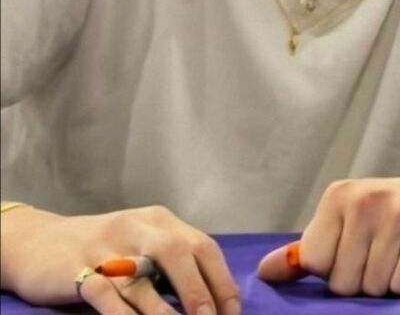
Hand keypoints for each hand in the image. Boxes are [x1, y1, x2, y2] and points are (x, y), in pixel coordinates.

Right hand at [0, 204, 240, 313]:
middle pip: (177, 252)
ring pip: (141, 278)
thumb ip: (173, 265)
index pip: (202, 245)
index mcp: (159, 220)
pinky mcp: (76, 269)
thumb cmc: (104, 250)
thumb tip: (214, 301)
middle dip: (199, 290)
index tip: (233, 314)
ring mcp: (106, 247)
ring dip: (163, 312)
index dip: (221, 281)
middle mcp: (136, 227)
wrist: (40, 242)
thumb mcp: (142, 244)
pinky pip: (103, 294)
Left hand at [258, 172, 399, 296]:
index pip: (315, 263)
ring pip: (374, 288)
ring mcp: (395, 211)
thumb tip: (264, 272)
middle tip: (390, 253)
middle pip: (343, 282)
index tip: (360, 252)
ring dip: (392, 283)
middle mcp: (364, 198)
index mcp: (340, 194)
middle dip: (366, 282)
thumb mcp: (356, 223)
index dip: (338, 272)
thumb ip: (312, 249)